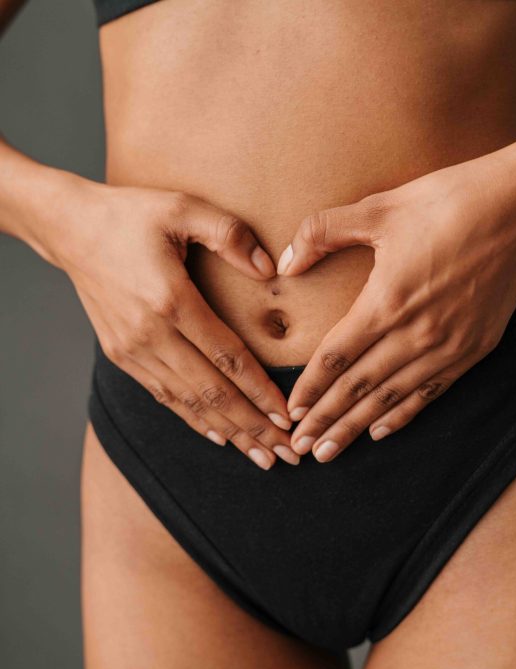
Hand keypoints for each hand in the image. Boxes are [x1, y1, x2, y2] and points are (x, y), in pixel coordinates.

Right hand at [49, 178, 299, 468]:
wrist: (69, 229)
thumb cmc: (130, 216)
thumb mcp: (183, 207)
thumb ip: (230, 235)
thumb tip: (270, 269)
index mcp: (170, 300)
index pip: (228, 358)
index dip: (261, 392)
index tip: (289, 417)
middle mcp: (151, 334)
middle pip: (212, 393)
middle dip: (253, 427)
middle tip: (287, 454)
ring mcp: (133, 350)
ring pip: (189, 403)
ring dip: (228, 433)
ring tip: (261, 457)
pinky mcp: (122, 355)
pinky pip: (164, 397)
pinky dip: (194, 420)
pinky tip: (219, 436)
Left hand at [277, 150, 515, 461]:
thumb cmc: (445, 202)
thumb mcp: (376, 208)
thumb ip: (321, 233)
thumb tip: (284, 263)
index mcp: (386, 302)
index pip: (336, 358)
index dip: (310, 388)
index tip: (290, 412)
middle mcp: (415, 333)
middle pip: (358, 388)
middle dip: (325, 420)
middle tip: (299, 448)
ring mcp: (447, 346)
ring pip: (391, 398)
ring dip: (356, 427)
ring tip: (329, 452)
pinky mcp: (473, 349)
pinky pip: (431, 392)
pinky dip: (403, 414)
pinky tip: (382, 430)